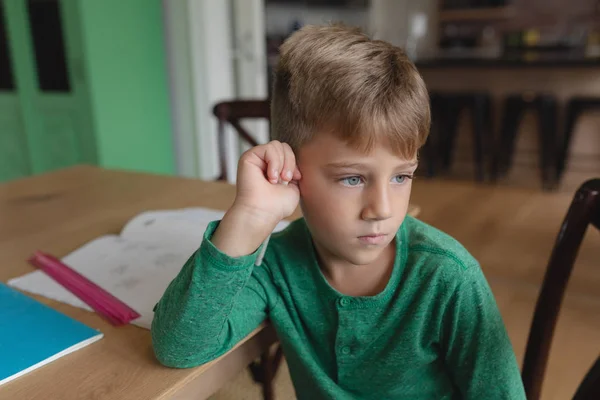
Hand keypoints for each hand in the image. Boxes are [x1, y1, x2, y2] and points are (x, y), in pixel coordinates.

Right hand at [211, 141, 301, 256]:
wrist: (263, 213)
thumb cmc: (277, 206)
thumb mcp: (294, 187)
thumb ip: (294, 172)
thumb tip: (294, 162)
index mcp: (274, 168)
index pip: (288, 152)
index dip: (294, 163)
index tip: (295, 179)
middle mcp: (264, 162)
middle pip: (284, 146)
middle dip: (290, 162)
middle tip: (286, 180)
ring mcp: (256, 159)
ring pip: (277, 145)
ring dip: (282, 163)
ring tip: (277, 180)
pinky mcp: (249, 157)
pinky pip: (269, 148)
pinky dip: (274, 162)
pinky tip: (271, 177)